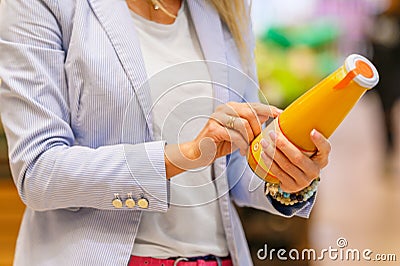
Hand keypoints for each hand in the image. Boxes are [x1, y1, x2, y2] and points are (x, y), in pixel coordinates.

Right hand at [165, 102, 281, 177]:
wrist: (198, 153)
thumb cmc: (220, 143)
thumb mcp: (239, 133)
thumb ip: (252, 125)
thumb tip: (271, 118)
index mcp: (232, 107)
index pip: (254, 105)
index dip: (269, 109)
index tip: (282, 115)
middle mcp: (224, 108)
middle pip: (250, 112)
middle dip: (258, 128)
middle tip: (259, 141)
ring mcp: (217, 117)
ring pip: (243, 124)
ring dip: (250, 138)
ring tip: (249, 148)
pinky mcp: (213, 128)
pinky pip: (234, 135)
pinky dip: (242, 144)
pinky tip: (243, 152)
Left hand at [260, 129, 330, 192]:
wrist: (296, 179)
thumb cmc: (300, 157)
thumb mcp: (305, 149)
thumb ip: (301, 137)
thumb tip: (284, 114)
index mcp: (321, 159)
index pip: (325, 149)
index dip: (319, 141)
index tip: (312, 131)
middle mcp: (314, 171)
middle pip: (298, 157)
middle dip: (283, 145)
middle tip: (272, 133)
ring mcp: (303, 180)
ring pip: (285, 165)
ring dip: (272, 152)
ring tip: (263, 141)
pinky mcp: (291, 186)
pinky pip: (278, 172)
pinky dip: (269, 162)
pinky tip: (263, 153)